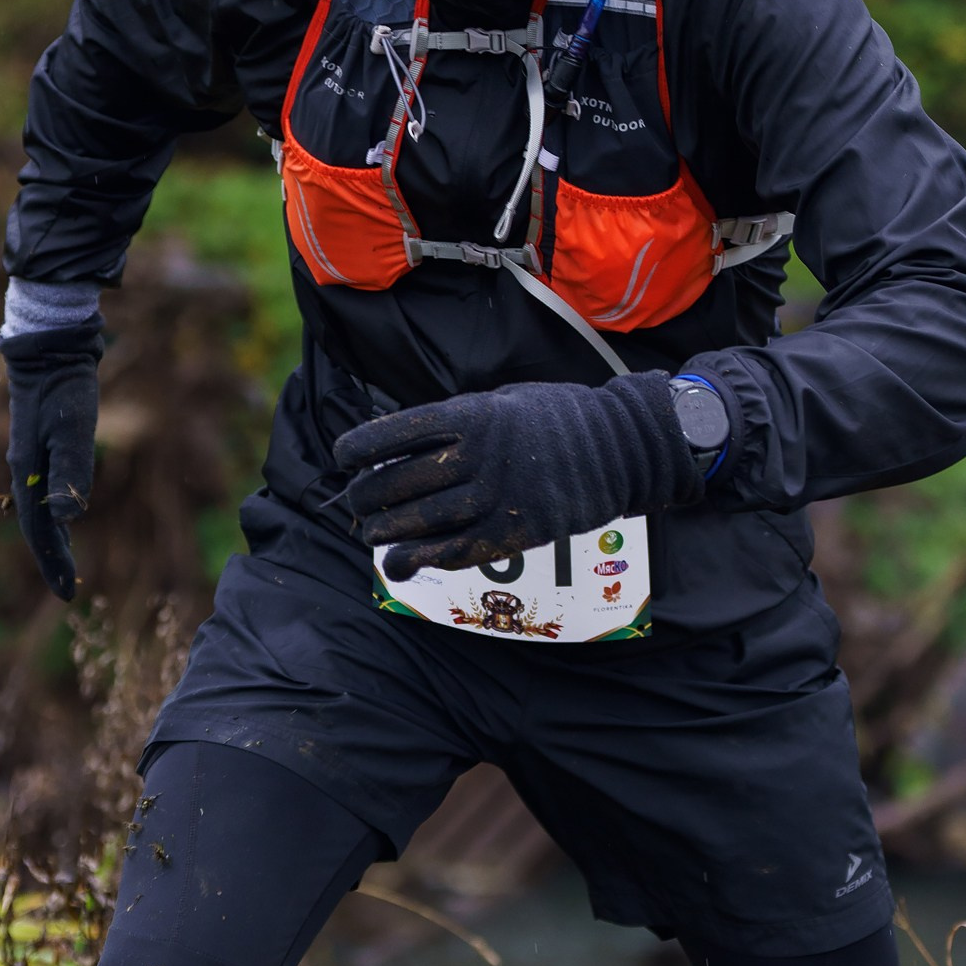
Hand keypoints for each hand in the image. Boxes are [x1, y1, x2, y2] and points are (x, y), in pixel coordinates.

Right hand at [2, 323, 103, 600]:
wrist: (49, 349)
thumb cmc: (65, 389)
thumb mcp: (73, 429)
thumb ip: (71, 471)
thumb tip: (66, 518)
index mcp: (27, 472)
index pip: (40, 530)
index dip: (53, 563)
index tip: (67, 594)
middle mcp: (23, 469)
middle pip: (36, 525)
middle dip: (51, 558)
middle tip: (67, 590)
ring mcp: (29, 457)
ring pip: (37, 509)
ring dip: (50, 538)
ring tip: (64, 564)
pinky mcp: (39, 445)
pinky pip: (41, 490)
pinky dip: (52, 512)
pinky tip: (62, 517)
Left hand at [335, 372, 698, 581]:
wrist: (621, 447)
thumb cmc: (559, 419)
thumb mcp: (504, 400)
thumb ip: (459, 420)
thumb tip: (405, 445)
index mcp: (472, 415)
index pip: (395, 433)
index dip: (359, 448)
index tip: (343, 458)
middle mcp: (479, 456)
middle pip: (399, 482)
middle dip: (367, 497)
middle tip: (357, 504)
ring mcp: (497, 496)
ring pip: (420, 521)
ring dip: (385, 532)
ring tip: (371, 535)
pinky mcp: (515, 532)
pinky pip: (454, 551)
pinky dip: (418, 560)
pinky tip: (397, 565)